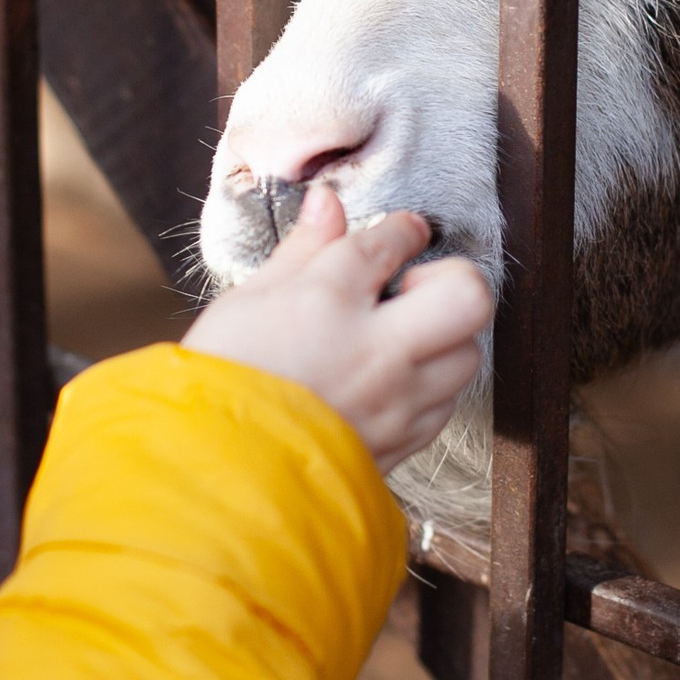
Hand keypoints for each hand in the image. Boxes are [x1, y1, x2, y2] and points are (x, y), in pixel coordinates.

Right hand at [183, 185, 492, 472]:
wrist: (211, 474)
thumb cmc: (221, 382)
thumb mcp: (248, 301)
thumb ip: (301, 250)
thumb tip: (327, 204)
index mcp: (329, 301)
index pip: (392, 243)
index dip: (402, 230)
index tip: (402, 232)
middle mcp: (376, 350)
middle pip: (467, 297)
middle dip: (453, 280)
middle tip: (414, 289)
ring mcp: (395, 402)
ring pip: (465, 355)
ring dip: (443, 338)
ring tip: (401, 339)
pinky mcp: (400, 444)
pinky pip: (442, 406)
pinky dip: (428, 387)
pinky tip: (391, 382)